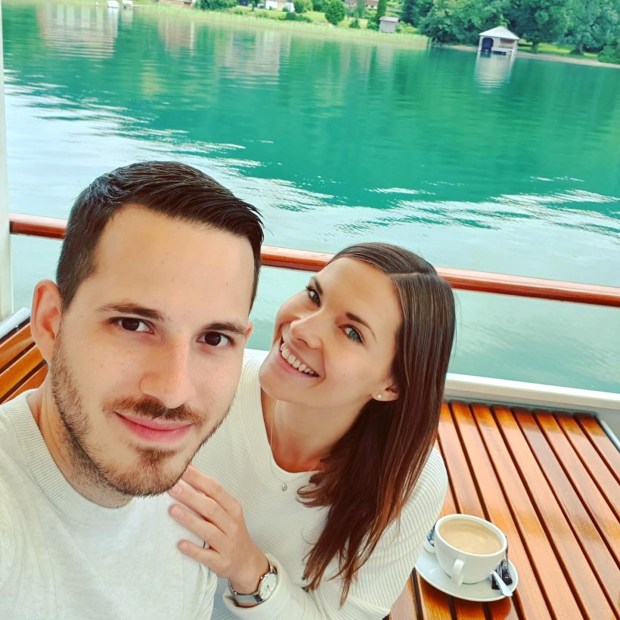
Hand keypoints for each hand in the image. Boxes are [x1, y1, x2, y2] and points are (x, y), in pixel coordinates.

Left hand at [169, 465, 269, 593]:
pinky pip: (206, 556)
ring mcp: (228, 544)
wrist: (247, 562)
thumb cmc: (232, 532)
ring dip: (190, 520)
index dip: (198, 478)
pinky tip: (180, 544)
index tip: (182, 469)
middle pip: (211, 508)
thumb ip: (210, 497)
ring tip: (172, 510)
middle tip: (172, 487)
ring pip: (208, 531)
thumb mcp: (227, 512)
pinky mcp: (222, 563)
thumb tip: (187, 474)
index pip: (215, 489)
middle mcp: (232, 524)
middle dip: (191, 496)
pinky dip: (193, 550)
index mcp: (233, 508)